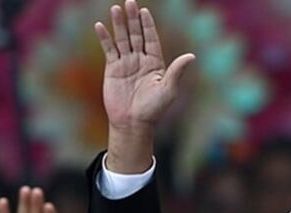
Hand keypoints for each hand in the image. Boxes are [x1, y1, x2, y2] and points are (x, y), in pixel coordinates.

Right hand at [95, 0, 193, 170]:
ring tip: (115, 8)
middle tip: (129, 2)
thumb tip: (191, 56)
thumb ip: (177, 71)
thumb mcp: (168, 90)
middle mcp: (140, 60)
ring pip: (122, 39)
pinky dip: (104, 38)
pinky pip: (109, 50)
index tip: (144, 11)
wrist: (133, 123)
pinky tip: (100, 26)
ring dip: (118, 24)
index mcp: (155, 63)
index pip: (151, 38)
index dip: (148, 25)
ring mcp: (126, 64)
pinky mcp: (113, 69)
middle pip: (136, 34)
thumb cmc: (153, 109)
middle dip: (133, 19)